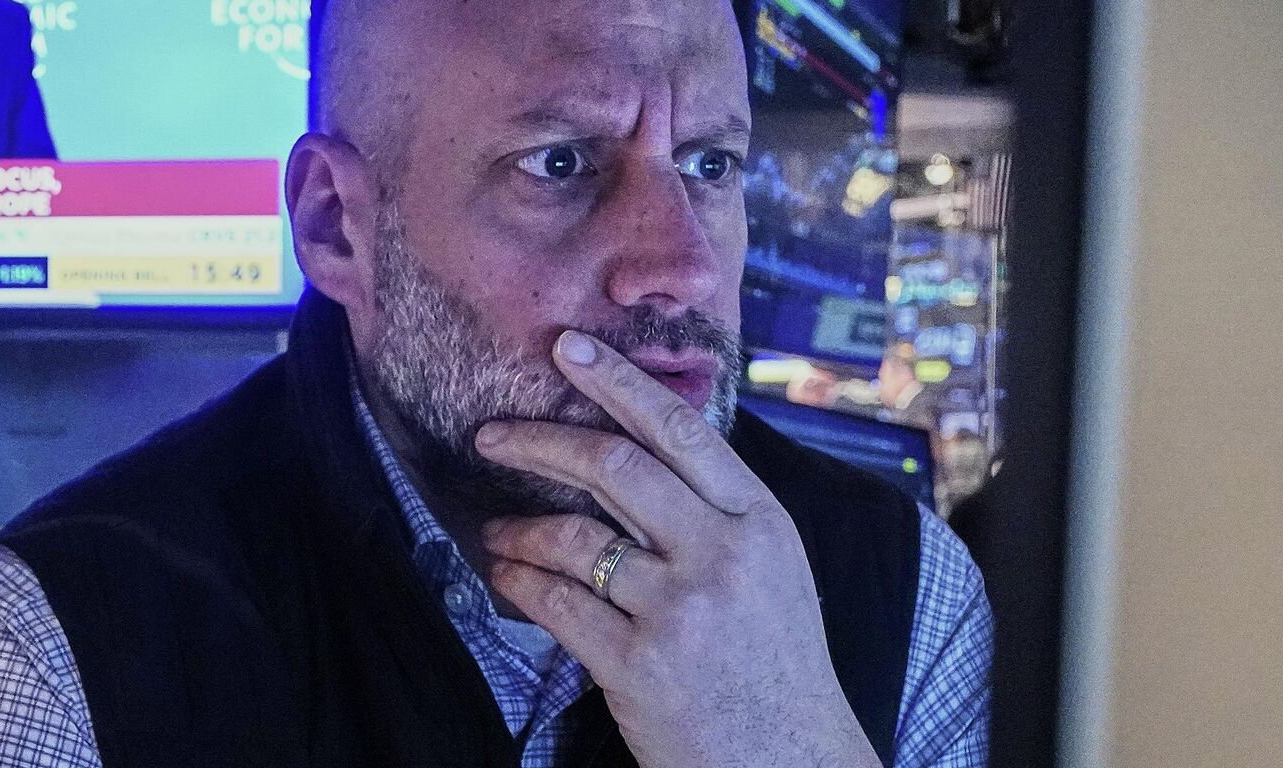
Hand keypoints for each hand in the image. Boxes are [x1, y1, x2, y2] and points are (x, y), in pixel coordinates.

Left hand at [474, 330, 881, 767]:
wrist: (791, 764)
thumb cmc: (775, 665)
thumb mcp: (773, 570)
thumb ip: (716, 512)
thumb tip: (639, 446)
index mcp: (761, 521)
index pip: (679, 429)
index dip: (617, 382)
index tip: (567, 349)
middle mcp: (724, 555)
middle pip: (614, 466)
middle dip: (540, 439)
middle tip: (492, 434)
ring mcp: (681, 610)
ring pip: (572, 535)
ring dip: (519, 526)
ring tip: (496, 530)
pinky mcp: (639, 664)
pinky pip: (555, 602)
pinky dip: (518, 580)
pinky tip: (505, 575)